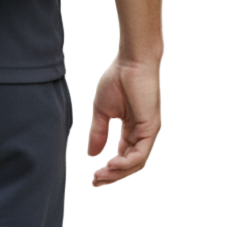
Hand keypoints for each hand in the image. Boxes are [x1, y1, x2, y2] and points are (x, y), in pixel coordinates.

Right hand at [88, 57, 160, 185]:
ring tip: (101, 175)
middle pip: (129, 164)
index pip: (122, 156)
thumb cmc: (117, 79)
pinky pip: (140, 154)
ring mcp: (148, 132)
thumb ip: (98, 132)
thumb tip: (91, 155)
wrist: (131, 61)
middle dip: (112, 176)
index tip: (93, 176)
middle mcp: (141, 134)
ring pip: (135, 163)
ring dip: (118, 173)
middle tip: (96, 181)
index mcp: (131, 129)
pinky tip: (112, 164)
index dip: (109, 168)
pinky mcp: (151, 129)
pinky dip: (126, 163)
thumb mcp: (101, 110)